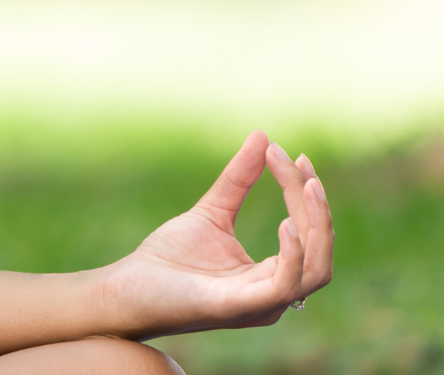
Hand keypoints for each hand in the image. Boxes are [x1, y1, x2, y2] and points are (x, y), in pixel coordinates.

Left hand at [96, 130, 332, 338]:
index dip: (306, 195)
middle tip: (299, 162)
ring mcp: (260, 304)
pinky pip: (285, 285)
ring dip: (317, 225)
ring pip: (316, 271)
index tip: (297, 155)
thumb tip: (263, 136)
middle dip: (314, 204)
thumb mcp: (211, 212)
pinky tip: (286, 222)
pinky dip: (294, 254)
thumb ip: (239, 181)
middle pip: (318, 249)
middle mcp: (274, 295)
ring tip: (306, 185)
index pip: (307, 234)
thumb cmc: (167, 260)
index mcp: (270, 276)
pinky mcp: (239, 306)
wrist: (126, 289)